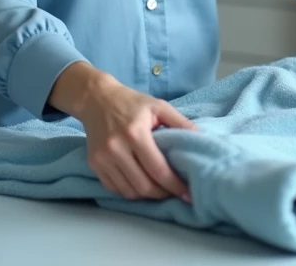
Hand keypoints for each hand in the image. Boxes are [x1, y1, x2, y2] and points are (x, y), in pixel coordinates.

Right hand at [50, 64, 196, 201]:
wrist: (96, 99)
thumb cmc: (131, 102)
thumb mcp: (158, 106)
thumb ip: (181, 122)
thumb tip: (202, 139)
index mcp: (135, 133)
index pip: (158, 169)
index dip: (174, 186)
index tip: (188, 194)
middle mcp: (116, 148)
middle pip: (143, 185)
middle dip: (162, 194)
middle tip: (175, 192)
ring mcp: (102, 159)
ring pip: (128, 192)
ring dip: (146, 195)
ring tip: (160, 189)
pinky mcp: (94, 164)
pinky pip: (114, 188)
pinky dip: (129, 191)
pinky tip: (140, 184)